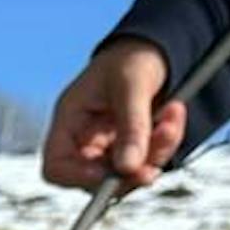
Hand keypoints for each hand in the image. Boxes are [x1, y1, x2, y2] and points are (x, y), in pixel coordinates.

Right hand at [42, 38, 186, 189]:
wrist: (155, 50)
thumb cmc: (132, 57)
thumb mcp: (132, 84)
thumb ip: (132, 126)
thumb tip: (128, 167)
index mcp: (70, 120)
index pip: (56, 166)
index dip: (75, 177)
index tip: (106, 173)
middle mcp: (84, 141)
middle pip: (95, 179)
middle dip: (129, 171)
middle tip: (153, 163)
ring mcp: (107, 149)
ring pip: (126, 176)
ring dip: (154, 154)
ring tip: (172, 116)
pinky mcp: (130, 152)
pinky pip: (147, 164)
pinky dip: (165, 145)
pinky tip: (173, 116)